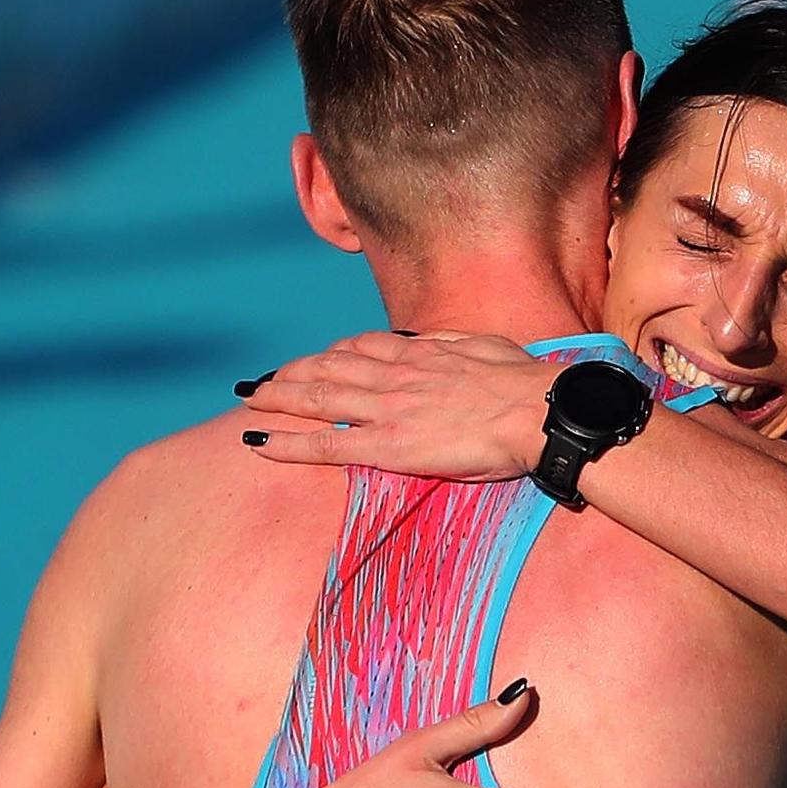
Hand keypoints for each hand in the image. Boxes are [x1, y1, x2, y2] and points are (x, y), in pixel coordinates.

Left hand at [239, 331, 552, 478]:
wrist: (538, 410)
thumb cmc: (525, 384)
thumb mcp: (484, 348)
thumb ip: (452, 346)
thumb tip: (437, 343)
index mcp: (419, 353)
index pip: (362, 348)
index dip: (331, 354)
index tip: (313, 360)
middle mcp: (394, 375)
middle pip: (328, 369)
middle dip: (290, 374)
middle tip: (261, 381)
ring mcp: (387, 409)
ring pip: (317, 398)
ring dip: (277, 398)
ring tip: (248, 402)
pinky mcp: (388, 444)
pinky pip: (326, 443)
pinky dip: (287, 442)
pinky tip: (258, 442)